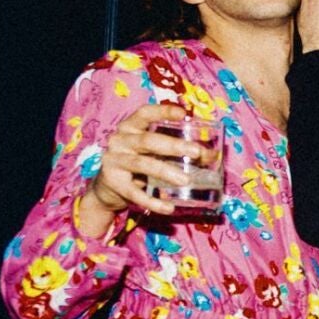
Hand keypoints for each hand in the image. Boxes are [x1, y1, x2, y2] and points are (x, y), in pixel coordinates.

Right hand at [76, 103, 204, 230]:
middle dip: (173, 145)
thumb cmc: (137, 164)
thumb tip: (211, 155)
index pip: (144, 113)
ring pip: (142, 165)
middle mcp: (119, 141)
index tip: (183, 113)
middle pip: (147, 140)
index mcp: (130, 128)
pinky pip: (135, 193)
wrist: (106, 188)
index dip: (162, 111)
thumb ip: (176, 150)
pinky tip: (169, 207)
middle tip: (197, 152)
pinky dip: (153, 201)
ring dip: (165, 172)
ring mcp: (114, 161)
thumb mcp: (153, 153)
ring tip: (186, 180)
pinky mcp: (113, 183)